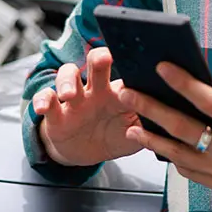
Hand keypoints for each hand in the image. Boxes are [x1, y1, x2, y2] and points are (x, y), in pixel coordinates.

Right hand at [31, 47, 139, 166]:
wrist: (87, 153)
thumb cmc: (114, 136)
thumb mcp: (135, 136)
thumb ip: (149, 128)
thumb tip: (168, 119)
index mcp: (119, 93)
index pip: (125, 72)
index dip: (131, 66)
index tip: (139, 62)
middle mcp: (96, 90)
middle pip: (96, 64)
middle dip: (99, 58)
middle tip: (104, 59)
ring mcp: (75, 100)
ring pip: (68, 75)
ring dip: (67, 81)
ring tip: (69, 94)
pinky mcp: (56, 113)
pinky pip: (46, 101)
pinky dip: (42, 101)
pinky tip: (42, 106)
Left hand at [120, 40, 211, 205]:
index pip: (209, 102)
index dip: (183, 83)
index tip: (161, 67)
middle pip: (184, 129)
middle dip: (152, 110)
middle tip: (127, 94)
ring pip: (181, 156)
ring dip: (154, 141)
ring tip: (130, 128)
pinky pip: (193, 174)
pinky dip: (175, 161)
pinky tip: (162, 148)